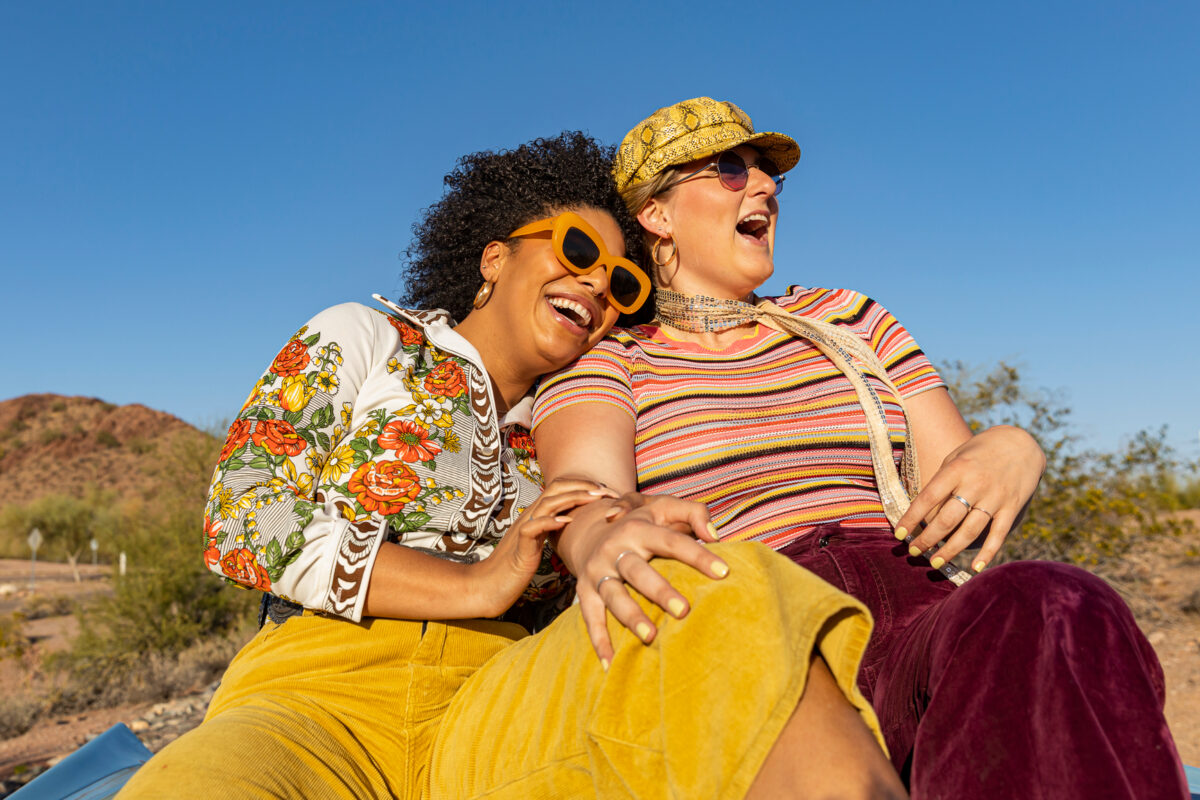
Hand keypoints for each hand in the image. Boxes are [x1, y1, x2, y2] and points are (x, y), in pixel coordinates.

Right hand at [475, 478, 616, 617]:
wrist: (490, 584)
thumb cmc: (517, 567)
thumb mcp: (539, 544)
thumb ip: (552, 531)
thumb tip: (575, 526)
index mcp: (537, 514)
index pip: (560, 488)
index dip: (583, 485)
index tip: (606, 492)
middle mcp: (530, 515)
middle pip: (556, 488)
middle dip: (583, 486)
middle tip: (606, 491)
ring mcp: (524, 528)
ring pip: (548, 502)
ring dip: (573, 498)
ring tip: (593, 499)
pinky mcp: (519, 545)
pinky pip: (533, 527)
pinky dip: (550, 521)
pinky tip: (566, 522)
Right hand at [556, 492, 728, 666]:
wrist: (588, 527)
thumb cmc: (640, 522)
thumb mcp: (664, 506)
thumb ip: (694, 513)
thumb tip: (715, 535)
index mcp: (639, 528)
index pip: (672, 542)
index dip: (698, 555)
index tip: (724, 572)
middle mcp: (616, 548)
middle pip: (638, 571)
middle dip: (659, 591)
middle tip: (683, 611)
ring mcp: (598, 570)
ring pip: (613, 594)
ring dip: (630, 616)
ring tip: (650, 636)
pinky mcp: (584, 590)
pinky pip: (590, 617)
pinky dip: (599, 640)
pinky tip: (611, 663)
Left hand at [897, 425, 1044, 571]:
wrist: (1021, 443)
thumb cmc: (979, 451)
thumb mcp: (956, 456)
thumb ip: (942, 480)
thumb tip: (925, 512)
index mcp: (957, 469)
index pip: (928, 498)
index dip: (912, 518)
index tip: (899, 533)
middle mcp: (975, 484)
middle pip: (947, 519)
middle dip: (927, 539)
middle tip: (913, 551)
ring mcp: (995, 498)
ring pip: (970, 531)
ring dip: (950, 550)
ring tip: (935, 562)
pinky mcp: (1012, 508)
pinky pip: (998, 535)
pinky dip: (987, 554)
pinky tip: (975, 568)